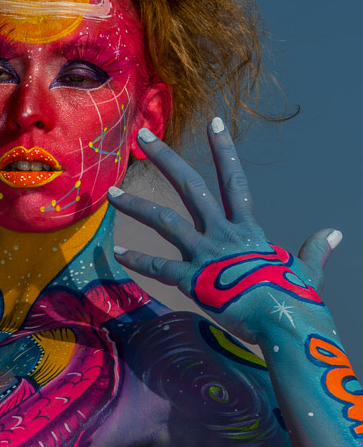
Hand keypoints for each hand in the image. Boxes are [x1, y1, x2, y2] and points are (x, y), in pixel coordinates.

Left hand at [107, 118, 340, 344]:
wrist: (283, 324)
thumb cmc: (295, 300)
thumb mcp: (307, 269)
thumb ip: (316, 248)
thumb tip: (335, 233)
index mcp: (247, 229)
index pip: (235, 180)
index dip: (224, 150)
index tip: (214, 122)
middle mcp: (222, 232)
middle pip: (190, 185)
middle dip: (165, 158)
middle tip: (142, 136)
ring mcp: (205, 253)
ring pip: (163, 219)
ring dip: (135, 204)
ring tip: (111, 192)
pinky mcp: (192, 279)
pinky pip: (158, 267)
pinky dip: (137, 259)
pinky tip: (118, 252)